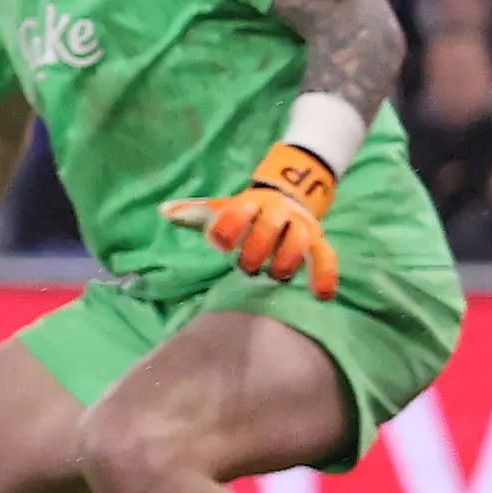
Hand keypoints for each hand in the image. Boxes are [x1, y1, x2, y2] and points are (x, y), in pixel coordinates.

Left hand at [165, 142, 340, 298]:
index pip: (239, 210)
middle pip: (270, 226)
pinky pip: (327, 257)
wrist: (286, 197)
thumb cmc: (246, 212)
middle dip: (257, 248)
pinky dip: (325, 275)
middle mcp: (278, 211)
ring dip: (285, 261)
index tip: (220, 244)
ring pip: (299, 241)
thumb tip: (164, 211)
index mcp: (251, 202)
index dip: (229, 226)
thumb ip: (195, 212)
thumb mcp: (221, 208)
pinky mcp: (318, 242)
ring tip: (274, 276)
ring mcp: (300, 226)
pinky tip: (321, 295)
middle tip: (246, 267)